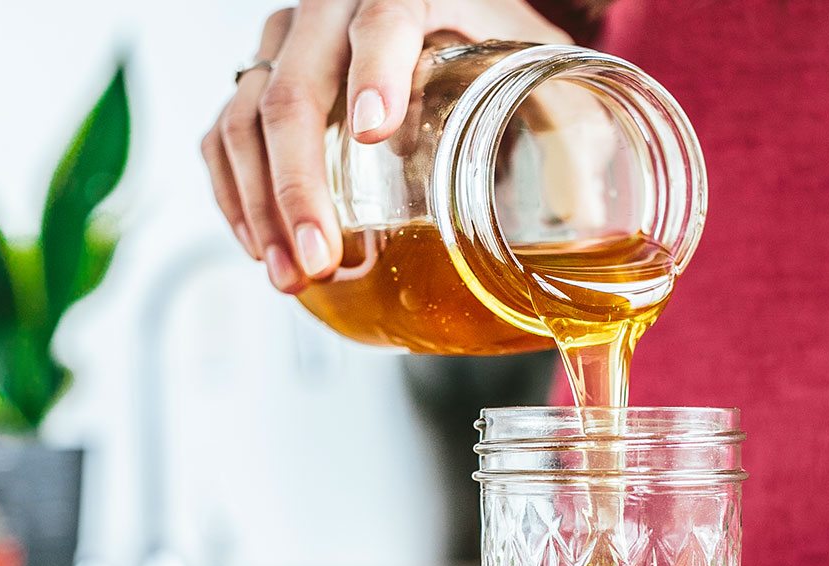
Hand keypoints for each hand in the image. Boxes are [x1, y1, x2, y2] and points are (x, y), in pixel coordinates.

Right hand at [203, 0, 569, 293]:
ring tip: (292, 276)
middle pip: (296, 84)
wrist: (453, 21)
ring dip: (261, 205)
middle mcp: (336, 5)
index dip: (377, 70)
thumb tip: (606, 227)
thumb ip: (575, 133)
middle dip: (300, 184)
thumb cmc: (504, 52)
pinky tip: (261, 248)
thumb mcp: (548, 78)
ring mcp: (289, 41)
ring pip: (246, 115)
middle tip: (322, 258)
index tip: (376, 135)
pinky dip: (235, 196)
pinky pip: (222, 134)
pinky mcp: (259, 78)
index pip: (387, 12)